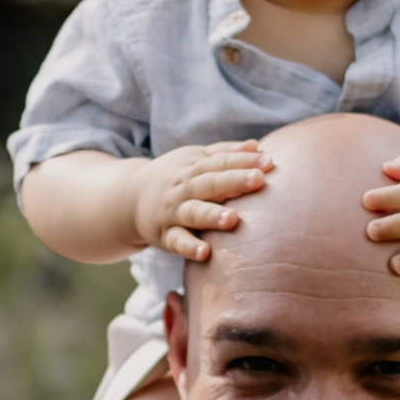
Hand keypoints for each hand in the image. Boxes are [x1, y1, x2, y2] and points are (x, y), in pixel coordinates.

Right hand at [137, 140, 272, 262]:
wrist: (129, 197)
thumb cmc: (175, 177)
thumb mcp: (196, 159)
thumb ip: (226, 153)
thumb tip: (257, 146)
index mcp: (195, 167)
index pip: (222, 162)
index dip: (245, 161)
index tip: (270, 162)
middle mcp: (184, 187)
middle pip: (211, 182)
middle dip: (234, 181)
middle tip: (259, 180)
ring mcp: (174, 211)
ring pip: (194, 212)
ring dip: (212, 215)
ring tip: (233, 219)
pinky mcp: (165, 235)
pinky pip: (177, 241)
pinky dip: (189, 247)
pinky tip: (205, 253)